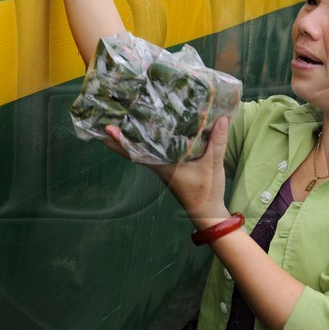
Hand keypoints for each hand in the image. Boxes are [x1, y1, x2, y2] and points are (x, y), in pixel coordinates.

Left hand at [104, 115, 230, 228]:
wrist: (207, 213)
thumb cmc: (206, 192)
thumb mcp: (213, 166)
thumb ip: (217, 143)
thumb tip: (222, 119)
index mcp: (162, 166)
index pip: (135, 152)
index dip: (120, 141)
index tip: (106, 127)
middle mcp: (158, 166)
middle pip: (131, 150)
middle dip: (118, 136)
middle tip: (106, 116)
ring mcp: (162, 167)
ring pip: (140, 150)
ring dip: (130, 137)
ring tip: (120, 119)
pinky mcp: (169, 168)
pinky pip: (152, 152)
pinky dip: (146, 141)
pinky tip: (147, 131)